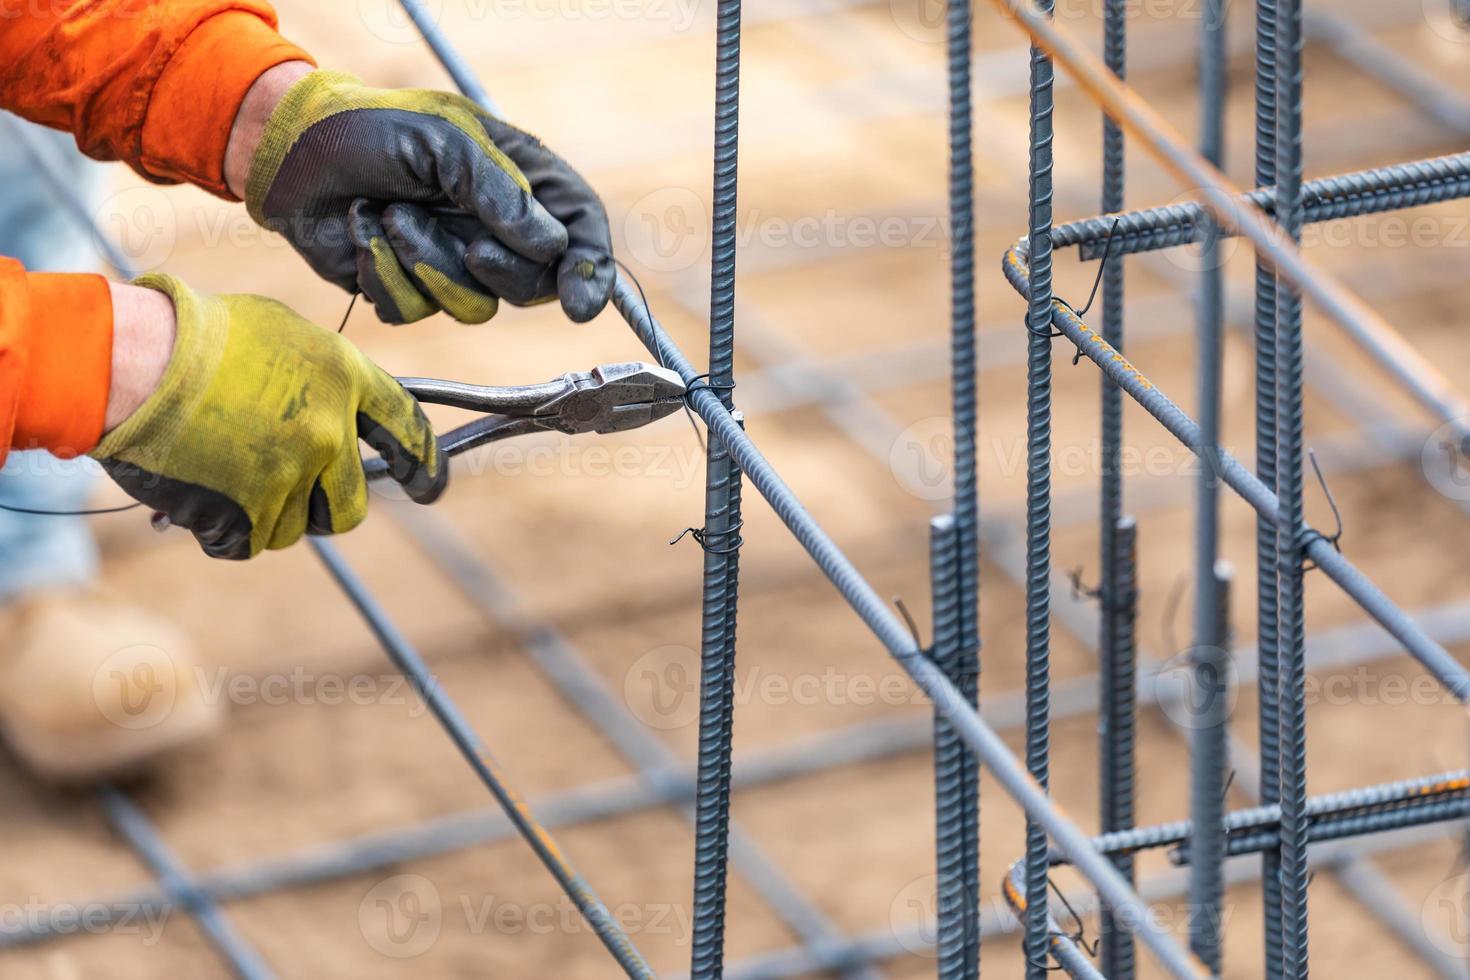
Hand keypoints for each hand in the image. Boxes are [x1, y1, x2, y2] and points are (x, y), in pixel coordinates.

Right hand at [92, 275, 445, 558]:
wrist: (133, 361)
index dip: (425, 462)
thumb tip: (337, 407)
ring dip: (266, 513)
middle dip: (328, 506)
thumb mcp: (281, 331)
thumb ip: (321, 375)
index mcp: (345, 379)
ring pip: (296, 527)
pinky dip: (225, 530)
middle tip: (294, 494)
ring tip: (224, 472)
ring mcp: (288, 476)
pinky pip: (248, 543)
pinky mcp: (245, 513)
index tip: (430, 485)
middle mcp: (329, 433)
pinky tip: (200, 494)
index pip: (410, 428)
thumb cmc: (195, 333)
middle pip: (352, 504)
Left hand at [229, 67, 614, 324]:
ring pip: (473, 306)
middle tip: (469, 245)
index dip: (591, 271)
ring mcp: (453, 262)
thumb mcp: (444, 141)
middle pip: (533, 285)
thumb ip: (501, 192)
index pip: (581, 231)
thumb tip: (551, 246)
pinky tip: (363, 230)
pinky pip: (416, 311)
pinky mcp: (409, 288)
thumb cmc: (370, 128)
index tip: (579, 303)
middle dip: (498, 272)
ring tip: (389, 214)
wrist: (289, 152)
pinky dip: (385, 274)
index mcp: (520, 181)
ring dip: (427, 263)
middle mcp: (494, 228)